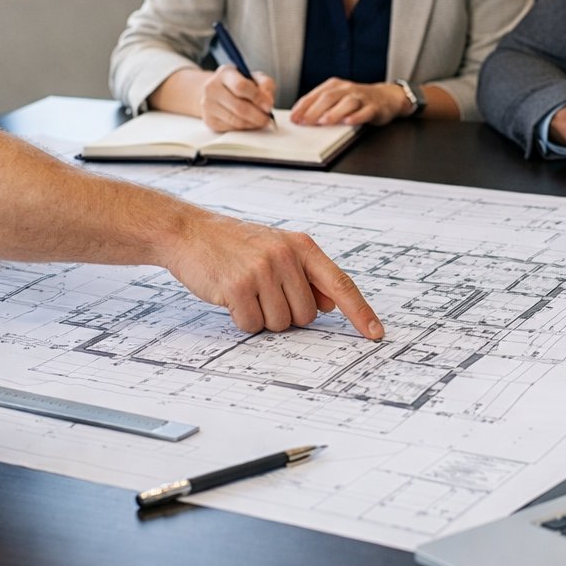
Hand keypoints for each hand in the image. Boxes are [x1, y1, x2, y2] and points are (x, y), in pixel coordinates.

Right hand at [172, 212, 384, 338]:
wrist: (190, 232)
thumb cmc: (235, 244)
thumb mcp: (277, 249)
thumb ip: (306, 275)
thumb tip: (329, 304)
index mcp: (302, 247)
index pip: (340, 284)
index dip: (360, 312)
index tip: (375, 333)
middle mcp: (286, 256)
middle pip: (306, 315)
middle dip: (286, 314)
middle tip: (264, 292)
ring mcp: (262, 271)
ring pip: (280, 324)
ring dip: (262, 317)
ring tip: (246, 291)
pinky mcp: (239, 287)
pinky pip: (252, 325)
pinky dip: (242, 319)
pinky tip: (231, 296)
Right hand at [200, 64, 276, 130]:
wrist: (217, 91)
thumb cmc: (240, 84)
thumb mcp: (255, 77)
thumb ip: (266, 85)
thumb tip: (268, 102)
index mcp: (225, 73)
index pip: (241, 86)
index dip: (257, 98)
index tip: (268, 106)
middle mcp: (212, 88)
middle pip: (239, 107)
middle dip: (258, 115)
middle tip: (267, 118)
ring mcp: (208, 105)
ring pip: (236, 120)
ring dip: (253, 124)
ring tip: (261, 121)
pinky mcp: (209, 120)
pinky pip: (231, 128)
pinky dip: (244, 128)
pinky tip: (249, 123)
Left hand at [291, 79, 405, 125]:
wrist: (386, 97)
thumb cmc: (357, 100)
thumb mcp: (337, 98)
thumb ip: (321, 105)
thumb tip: (301, 117)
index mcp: (335, 85)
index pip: (315, 95)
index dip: (303, 106)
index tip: (294, 118)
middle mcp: (347, 89)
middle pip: (329, 98)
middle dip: (315, 110)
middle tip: (305, 122)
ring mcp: (361, 97)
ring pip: (347, 103)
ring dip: (335, 112)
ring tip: (324, 121)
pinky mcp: (374, 107)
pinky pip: (365, 111)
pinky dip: (357, 116)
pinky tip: (349, 121)